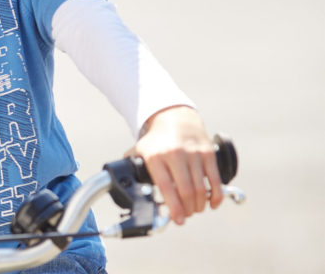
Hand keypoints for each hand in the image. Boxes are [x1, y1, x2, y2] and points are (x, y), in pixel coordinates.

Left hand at [128, 106, 223, 224]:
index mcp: (156, 156)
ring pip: (201, 188)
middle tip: (186, 215)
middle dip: (188, 209)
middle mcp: (175, 154)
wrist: (175, 117)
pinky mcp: (208, 153)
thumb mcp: (141, 149)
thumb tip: (122, 184)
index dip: (173, 207)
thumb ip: (132, 165)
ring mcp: (193, 153)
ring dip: (200, 205)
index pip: (165, 187)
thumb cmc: (157, 139)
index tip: (177, 220)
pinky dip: (216, 196)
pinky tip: (212, 203)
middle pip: (186, 191)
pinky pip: (215, 180)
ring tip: (195, 209)